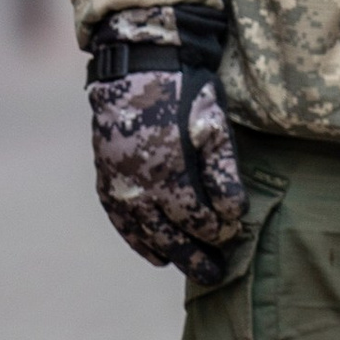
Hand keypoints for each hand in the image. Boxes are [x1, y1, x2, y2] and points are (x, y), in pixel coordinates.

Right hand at [86, 6, 246, 284]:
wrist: (139, 64)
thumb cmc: (185, 93)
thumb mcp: (215, 128)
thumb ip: (224, 175)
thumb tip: (234, 217)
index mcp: (168, 175)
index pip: (197, 221)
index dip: (217, 233)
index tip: (233, 234)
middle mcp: (137, 187)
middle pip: (170, 236)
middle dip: (195, 257)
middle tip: (216, 275)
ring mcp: (117, 184)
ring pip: (143, 233)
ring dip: (168, 253)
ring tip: (189, 269)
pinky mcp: (105, 177)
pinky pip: (120, 220)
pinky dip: (137, 240)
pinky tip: (155, 253)